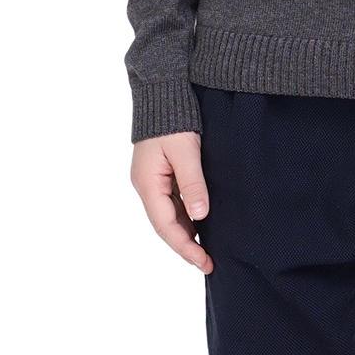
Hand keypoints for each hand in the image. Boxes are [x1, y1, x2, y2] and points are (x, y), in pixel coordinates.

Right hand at [130, 130, 212, 273]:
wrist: (162, 92)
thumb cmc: (174, 119)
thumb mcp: (186, 151)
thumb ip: (192, 184)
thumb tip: (200, 217)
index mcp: (148, 184)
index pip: (166, 226)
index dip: (185, 247)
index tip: (204, 262)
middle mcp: (146, 186)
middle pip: (165, 225)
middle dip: (186, 245)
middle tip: (208, 262)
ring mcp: (151, 180)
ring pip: (168, 215)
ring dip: (185, 232)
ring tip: (207, 248)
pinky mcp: (159, 173)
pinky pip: (171, 202)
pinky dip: (185, 216)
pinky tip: (200, 222)